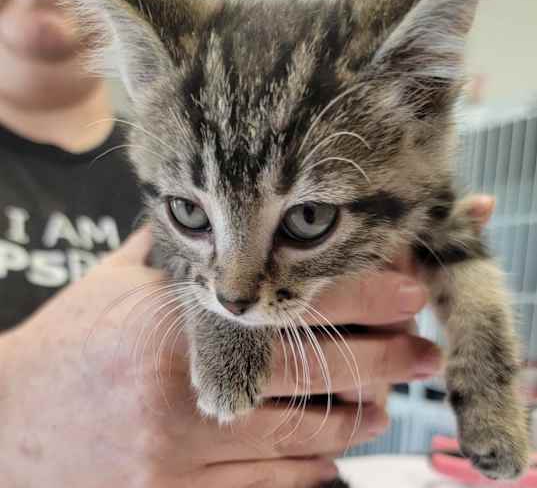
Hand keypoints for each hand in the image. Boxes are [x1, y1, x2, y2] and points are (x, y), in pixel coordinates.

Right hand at [1, 193, 492, 486]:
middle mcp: (183, 393)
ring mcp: (180, 458)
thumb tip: (225, 214)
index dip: (360, 292)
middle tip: (423, 348)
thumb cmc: (68, 348)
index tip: (410, 286)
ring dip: (354, 418)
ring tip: (386, 400)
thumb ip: (180, 254)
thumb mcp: (118, 286)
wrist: (8, 428)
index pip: (290, 302)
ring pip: (299, 438)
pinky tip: (334, 452)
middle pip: (311, 372)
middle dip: (382, 358)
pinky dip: (310, 470)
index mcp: (171, 327)